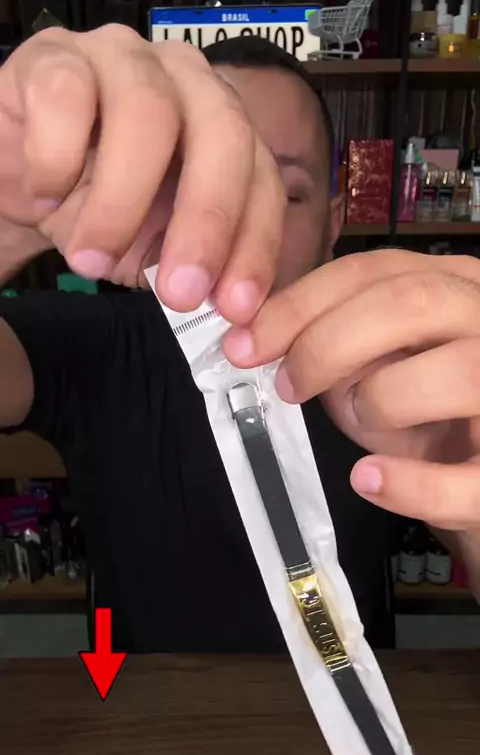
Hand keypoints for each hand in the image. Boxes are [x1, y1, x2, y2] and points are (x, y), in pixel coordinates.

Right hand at [0, 26, 283, 320]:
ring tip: (92, 260)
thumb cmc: (96, 208)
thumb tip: (226, 308)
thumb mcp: (152, 249)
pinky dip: (56, 161)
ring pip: (147, 114)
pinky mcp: (57, 56)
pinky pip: (67, 97)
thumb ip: (190, 267)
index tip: (234, 307)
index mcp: (224, 129)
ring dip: (122, 204)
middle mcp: (187, 83)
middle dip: (207, 222)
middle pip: (223, 134)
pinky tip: (46, 199)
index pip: (262, 179)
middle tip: (181, 292)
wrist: (22, 175)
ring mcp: (124, 59)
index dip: (254, 244)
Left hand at [224, 250, 479, 530]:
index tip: (244, 343)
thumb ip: (338, 346)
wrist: (479, 477)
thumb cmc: (429, 418)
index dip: (300, 303)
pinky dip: (409, 484)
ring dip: (380, 399)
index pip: (375, 270)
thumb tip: (264, 339)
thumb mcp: (378, 370)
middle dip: (328, 342)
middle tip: (288, 386)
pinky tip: (368, 479)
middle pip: (412, 302)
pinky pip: (468, 478)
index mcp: (457, 287)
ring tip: (359, 420)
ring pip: (457, 371)